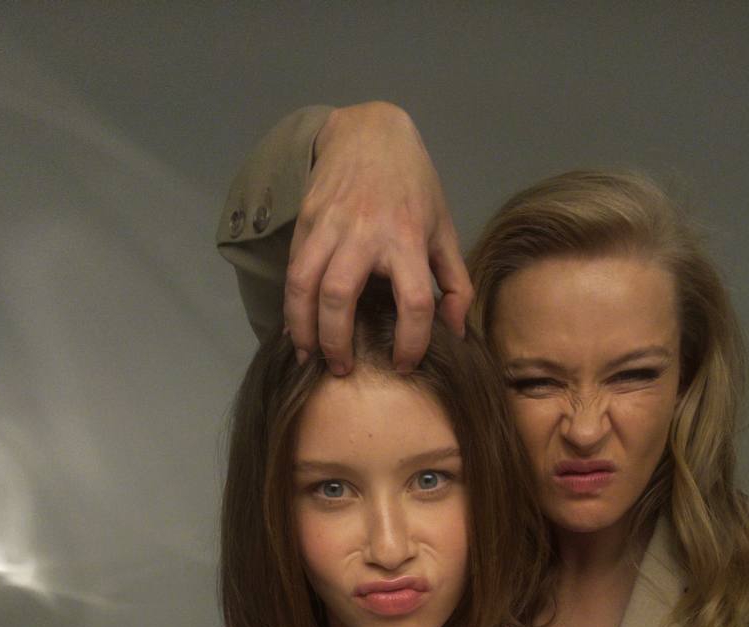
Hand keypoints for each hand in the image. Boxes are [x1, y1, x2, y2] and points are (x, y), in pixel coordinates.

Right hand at [286, 102, 472, 372]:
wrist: (370, 132)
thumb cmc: (414, 187)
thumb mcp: (443, 229)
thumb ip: (455, 283)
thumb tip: (457, 332)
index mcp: (407, 238)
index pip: (414, 301)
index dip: (411, 341)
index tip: (404, 364)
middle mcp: (364, 232)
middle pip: (339, 297)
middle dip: (337, 342)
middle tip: (343, 370)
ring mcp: (329, 225)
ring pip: (304, 285)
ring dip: (303, 328)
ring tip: (310, 357)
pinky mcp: (306, 221)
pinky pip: (293, 270)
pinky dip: (291, 305)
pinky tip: (297, 330)